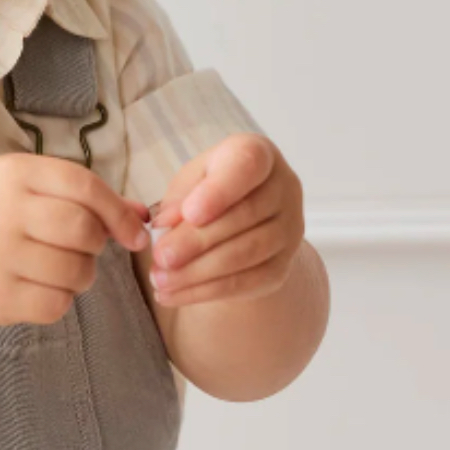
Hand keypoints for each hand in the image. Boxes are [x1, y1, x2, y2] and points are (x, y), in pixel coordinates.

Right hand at [0, 152, 152, 330]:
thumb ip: (83, 198)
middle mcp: (2, 209)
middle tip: (79, 250)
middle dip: (95, 246)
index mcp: (12, 173)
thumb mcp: (26, 192)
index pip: (84, 186)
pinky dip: (59, 301)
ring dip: (80, 276)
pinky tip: (36, 289)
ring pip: (77, 272)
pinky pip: (57, 305)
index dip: (118, 212)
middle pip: (84, 230)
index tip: (134, 236)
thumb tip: (144, 216)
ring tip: (54, 270)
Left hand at [147, 133, 304, 307]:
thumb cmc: (207, 189)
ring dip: (197, 272)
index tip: (190, 213)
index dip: (220, 191)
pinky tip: (172, 295)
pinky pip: (246, 283)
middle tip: (159, 257)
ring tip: (159, 279)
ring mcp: (290, 229)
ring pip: (245, 255)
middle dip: (195, 241)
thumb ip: (179, 197)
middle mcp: (285, 189)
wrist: (241, 218)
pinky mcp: (282, 266)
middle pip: (243, 217)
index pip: (247, 165)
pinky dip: (204, 292)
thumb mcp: (189, 181)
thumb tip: (164, 225)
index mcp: (259, 154)